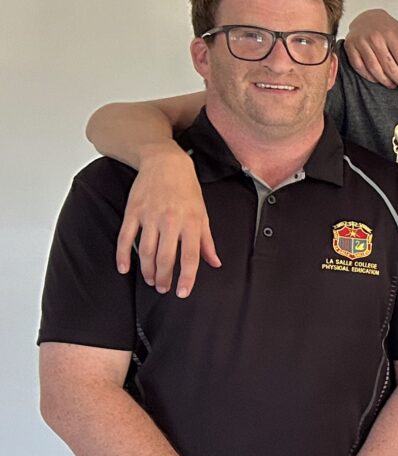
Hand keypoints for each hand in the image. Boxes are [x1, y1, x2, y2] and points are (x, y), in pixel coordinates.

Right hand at [117, 149, 219, 296]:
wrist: (166, 163)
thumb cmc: (187, 189)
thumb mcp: (202, 214)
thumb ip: (207, 241)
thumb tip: (215, 263)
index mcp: (191, 223)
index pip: (190, 257)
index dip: (186, 278)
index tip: (183, 292)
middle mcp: (170, 221)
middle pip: (166, 257)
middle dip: (164, 277)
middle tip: (163, 289)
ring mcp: (149, 216)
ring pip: (146, 251)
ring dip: (147, 270)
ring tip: (150, 280)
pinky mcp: (133, 212)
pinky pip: (125, 237)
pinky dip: (123, 255)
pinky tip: (124, 268)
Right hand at [344, 10, 397, 91]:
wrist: (367, 18)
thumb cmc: (389, 29)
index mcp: (391, 35)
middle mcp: (375, 39)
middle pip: (390, 68)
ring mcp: (361, 43)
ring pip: (374, 69)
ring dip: (386, 81)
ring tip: (395, 85)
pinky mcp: (350, 47)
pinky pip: (360, 67)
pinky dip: (370, 77)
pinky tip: (378, 80)